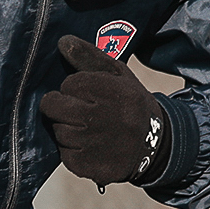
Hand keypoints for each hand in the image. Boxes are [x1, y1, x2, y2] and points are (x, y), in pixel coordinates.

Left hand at [39, 35, 169, 186]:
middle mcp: (102, 118)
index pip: (69, 84)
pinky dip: (71, 150)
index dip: (73, 87)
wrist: (155, 146)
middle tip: (73, 109)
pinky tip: (89, 146)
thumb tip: (63, 41)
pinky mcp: (88, 167)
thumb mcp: (119, 75)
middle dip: (59, 106)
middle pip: (54, 106)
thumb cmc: (130, 105)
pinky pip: (64, 154)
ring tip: (87, 129)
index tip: (85, 93)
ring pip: (58, 130)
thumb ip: (90, 56)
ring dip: (66, 128)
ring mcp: (93, 145)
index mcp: (112, 91)